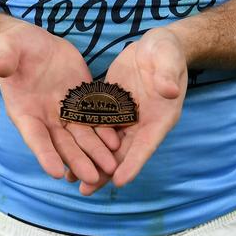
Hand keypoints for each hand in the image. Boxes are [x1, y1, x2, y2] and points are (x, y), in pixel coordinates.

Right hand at [0, 23, 120, 185]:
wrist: (33, 41)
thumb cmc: (14, 46)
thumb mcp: (6, 47)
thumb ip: (4, 58)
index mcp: (24, 111)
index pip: (35, 137)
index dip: (44, 154)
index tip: (55, 172)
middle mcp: (45, 117)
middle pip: (62, 144)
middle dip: (77, 160)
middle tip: (93, 178)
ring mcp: (65, 110)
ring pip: (82, 136)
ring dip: (96, 151)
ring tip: (111, 166)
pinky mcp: (82, 98)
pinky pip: (94, 117)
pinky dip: (105, 130)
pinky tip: (118, 141)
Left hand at [74, 28, 187, 194]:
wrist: (156, 45)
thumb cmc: (168, 52)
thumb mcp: (169, 59)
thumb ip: (168, 75)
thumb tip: (168, 90)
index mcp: (160, 117)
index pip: (146, 145)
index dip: (133, 163)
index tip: (119, 181)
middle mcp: (142, 122)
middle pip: (123, 153)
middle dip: (105, 172)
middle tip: (86, 190)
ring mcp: (126, 115)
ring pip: (107, 144)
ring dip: (91, 159)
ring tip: (71, 178)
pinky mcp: (111, 105)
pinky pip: (97, 125)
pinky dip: (84, 139)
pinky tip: (66, 148)